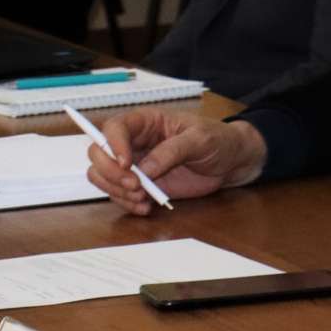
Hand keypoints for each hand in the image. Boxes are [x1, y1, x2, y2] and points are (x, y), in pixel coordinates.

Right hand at [83, 109, 265, 214]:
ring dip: (116, 191)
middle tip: (136, 186)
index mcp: (146, 122)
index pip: (114, 128)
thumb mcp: (201, 139)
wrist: (231, 162)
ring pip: (102, 176)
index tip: (126, 164)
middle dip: (110, 173)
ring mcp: (135, 165)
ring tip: (142, 198)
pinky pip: (119, 194)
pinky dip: (127, 203)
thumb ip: (172, 151)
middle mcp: (133, 142)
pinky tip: (146, 207)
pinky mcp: (141, 184)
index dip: (112, 145)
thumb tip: (145, 169)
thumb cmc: (219, 140)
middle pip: (98, 154)